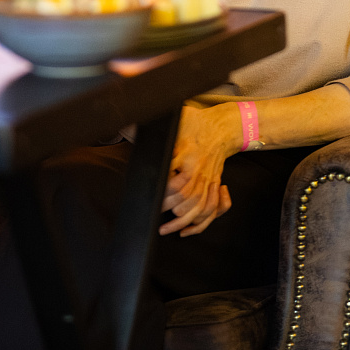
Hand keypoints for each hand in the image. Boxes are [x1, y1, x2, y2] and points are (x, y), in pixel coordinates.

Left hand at [159, 103, 240, 236]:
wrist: (222, 127)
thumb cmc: (196, 123)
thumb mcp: (177, 119)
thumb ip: (153, 126)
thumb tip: (126, 127)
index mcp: (188, 153)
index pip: (174, 178)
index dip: (160, 189)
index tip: (149, 194)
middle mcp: (199, 169)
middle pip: (185, 196)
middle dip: (166, 206)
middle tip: (152, 209)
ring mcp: (208, 180)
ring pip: (198, 207)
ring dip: (180, 221)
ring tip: (164, 228)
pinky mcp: (213, 186)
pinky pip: (211, 209)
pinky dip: (200, 223)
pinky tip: (186, 230)